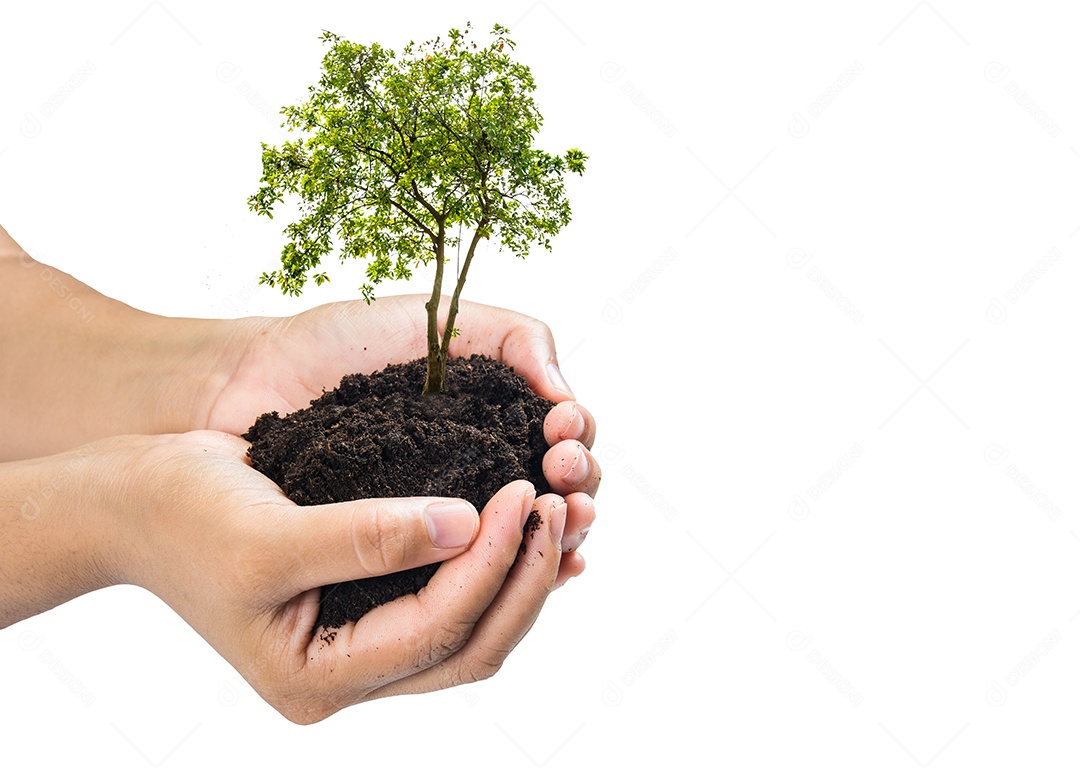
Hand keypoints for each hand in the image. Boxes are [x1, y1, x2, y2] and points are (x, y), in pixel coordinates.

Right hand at [100, 430, 573, 722]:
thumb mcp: (267, 538)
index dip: (490, 566)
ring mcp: (361, 641)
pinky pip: (450, 597)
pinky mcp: (368, 600)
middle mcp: (348, 673)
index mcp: (317, 679)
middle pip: (471, 648)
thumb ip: (367, 537)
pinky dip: (491, 565)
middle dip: (523, 578)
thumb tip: (470, 523)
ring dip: (517, 573)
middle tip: (557, 504)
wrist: (132, 500)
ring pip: (470, 630)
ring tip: (551, 506)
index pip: (436, 632)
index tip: (523, 494)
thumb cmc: (180, 519)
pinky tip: (520, 524)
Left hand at [202, 295, 600, 580]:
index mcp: (493, 415)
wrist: (241, 385)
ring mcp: (442, 515)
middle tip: (565, 480)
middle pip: (555, 494)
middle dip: (575, 489)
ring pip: (522, 540)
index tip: (561, 435)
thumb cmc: (335, 345)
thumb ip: (514, 339)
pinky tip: (539, 574)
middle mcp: (477, 467)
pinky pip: (468, 576)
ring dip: (555, 537)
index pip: (562, 439)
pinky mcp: (404, 559)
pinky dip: (511, 576)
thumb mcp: (439, 323)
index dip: (577, 442)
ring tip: (562, 523)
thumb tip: (565, 396)